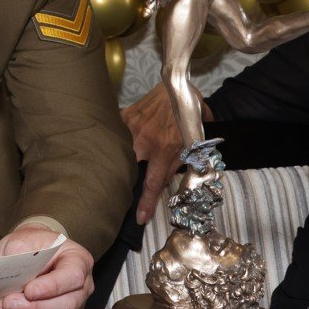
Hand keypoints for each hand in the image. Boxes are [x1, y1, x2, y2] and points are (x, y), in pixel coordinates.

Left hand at [0, 224, 94, 308]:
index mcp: (78, 260)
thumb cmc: (32, 244)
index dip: (52, 287)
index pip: (73, 277)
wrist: (32, 251)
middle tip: (8, 303)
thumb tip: (8, 279)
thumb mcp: (22, 240)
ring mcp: (73, 303)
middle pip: (66, 304)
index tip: (28, 291)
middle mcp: (82, 285)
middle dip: (35, 307)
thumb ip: (18, 257)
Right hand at [122, 84, 203, 223]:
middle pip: (130, 168)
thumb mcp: (191, 145)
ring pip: (121, 151)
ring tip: (126, 157)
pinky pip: (117, 133)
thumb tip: (166, 184)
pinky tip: (124, 137)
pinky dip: (118, 138)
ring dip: (124, 157)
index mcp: (164, 149)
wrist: (178, 89)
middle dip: (127, 178)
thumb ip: (178, 165)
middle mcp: (145, 140)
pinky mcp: (124, 116)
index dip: (146, 203)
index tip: (139, 219)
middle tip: (127, 182)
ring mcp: (131, 127)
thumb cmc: (188, 118)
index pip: (152, 183)